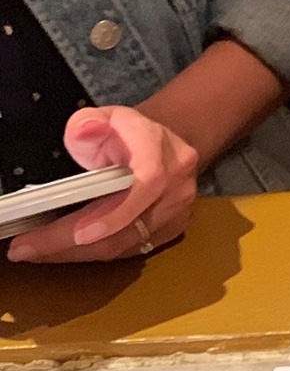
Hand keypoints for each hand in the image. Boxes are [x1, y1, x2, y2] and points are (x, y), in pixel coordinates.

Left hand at [8, 106, 198, 263]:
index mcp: (160, 147)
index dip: (115, 213)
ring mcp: (179, 207)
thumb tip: (84, 131)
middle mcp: (176, 181)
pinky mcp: (174, 228)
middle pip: (129, 226)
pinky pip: (131, 250)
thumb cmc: (127, 133)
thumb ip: (87, 123)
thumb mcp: (104, 117)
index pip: (147, 183)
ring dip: (80, 252)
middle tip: (29, 247)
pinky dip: (96, 253)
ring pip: (127, 244)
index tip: (79, 233)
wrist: (162, 143)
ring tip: (40, 251)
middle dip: (73, 242)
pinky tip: (68, 250)